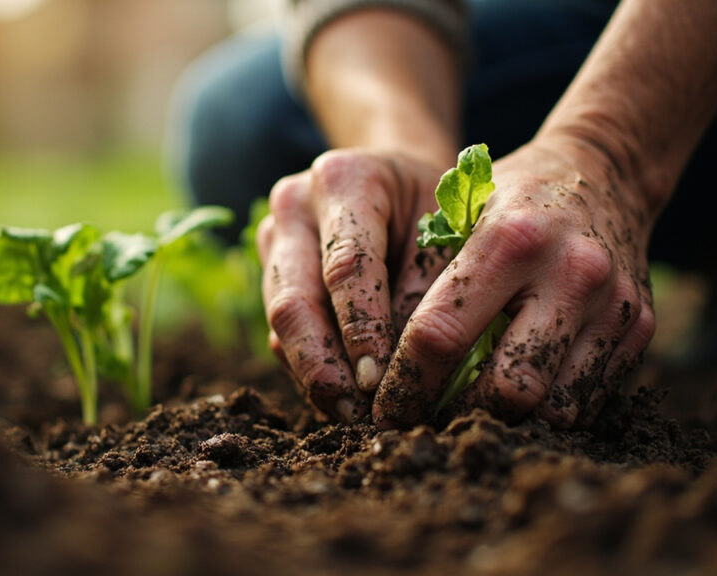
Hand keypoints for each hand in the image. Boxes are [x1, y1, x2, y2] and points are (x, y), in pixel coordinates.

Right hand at [256, 149, 453, 421]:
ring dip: (313, 373)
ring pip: (279, 320)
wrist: (401, 183)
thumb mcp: (449, 234)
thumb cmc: (435, 208)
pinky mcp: (268, 270)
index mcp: (345, 179)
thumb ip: (429, 292)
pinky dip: (309, 366)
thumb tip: (407, 371)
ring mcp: (273, 237)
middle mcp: (295, 204)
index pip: (346, 265)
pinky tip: (338, 395)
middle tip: (353, 411)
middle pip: (293, 298)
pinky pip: (279, 330)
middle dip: (321, 364)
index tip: (379, 381)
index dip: (360, 329)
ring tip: (350, 414)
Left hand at [373, 136, 657, 428]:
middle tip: (429, 421)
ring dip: (508, 421)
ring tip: (472, 413)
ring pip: (555, 408)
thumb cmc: (513, 198)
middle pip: (508, 389)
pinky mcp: (641, 327)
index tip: (384, 409)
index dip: (406, 384)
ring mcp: (613, 304)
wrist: (606, 171)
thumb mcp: (461, 215)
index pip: (441, 335)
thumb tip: (375, 365)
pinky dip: (548, 410)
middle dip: (461, 414)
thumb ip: (425, 281)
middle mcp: (569, 273)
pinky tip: (518, 395)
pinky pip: (589, 401)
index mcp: (510, 240)